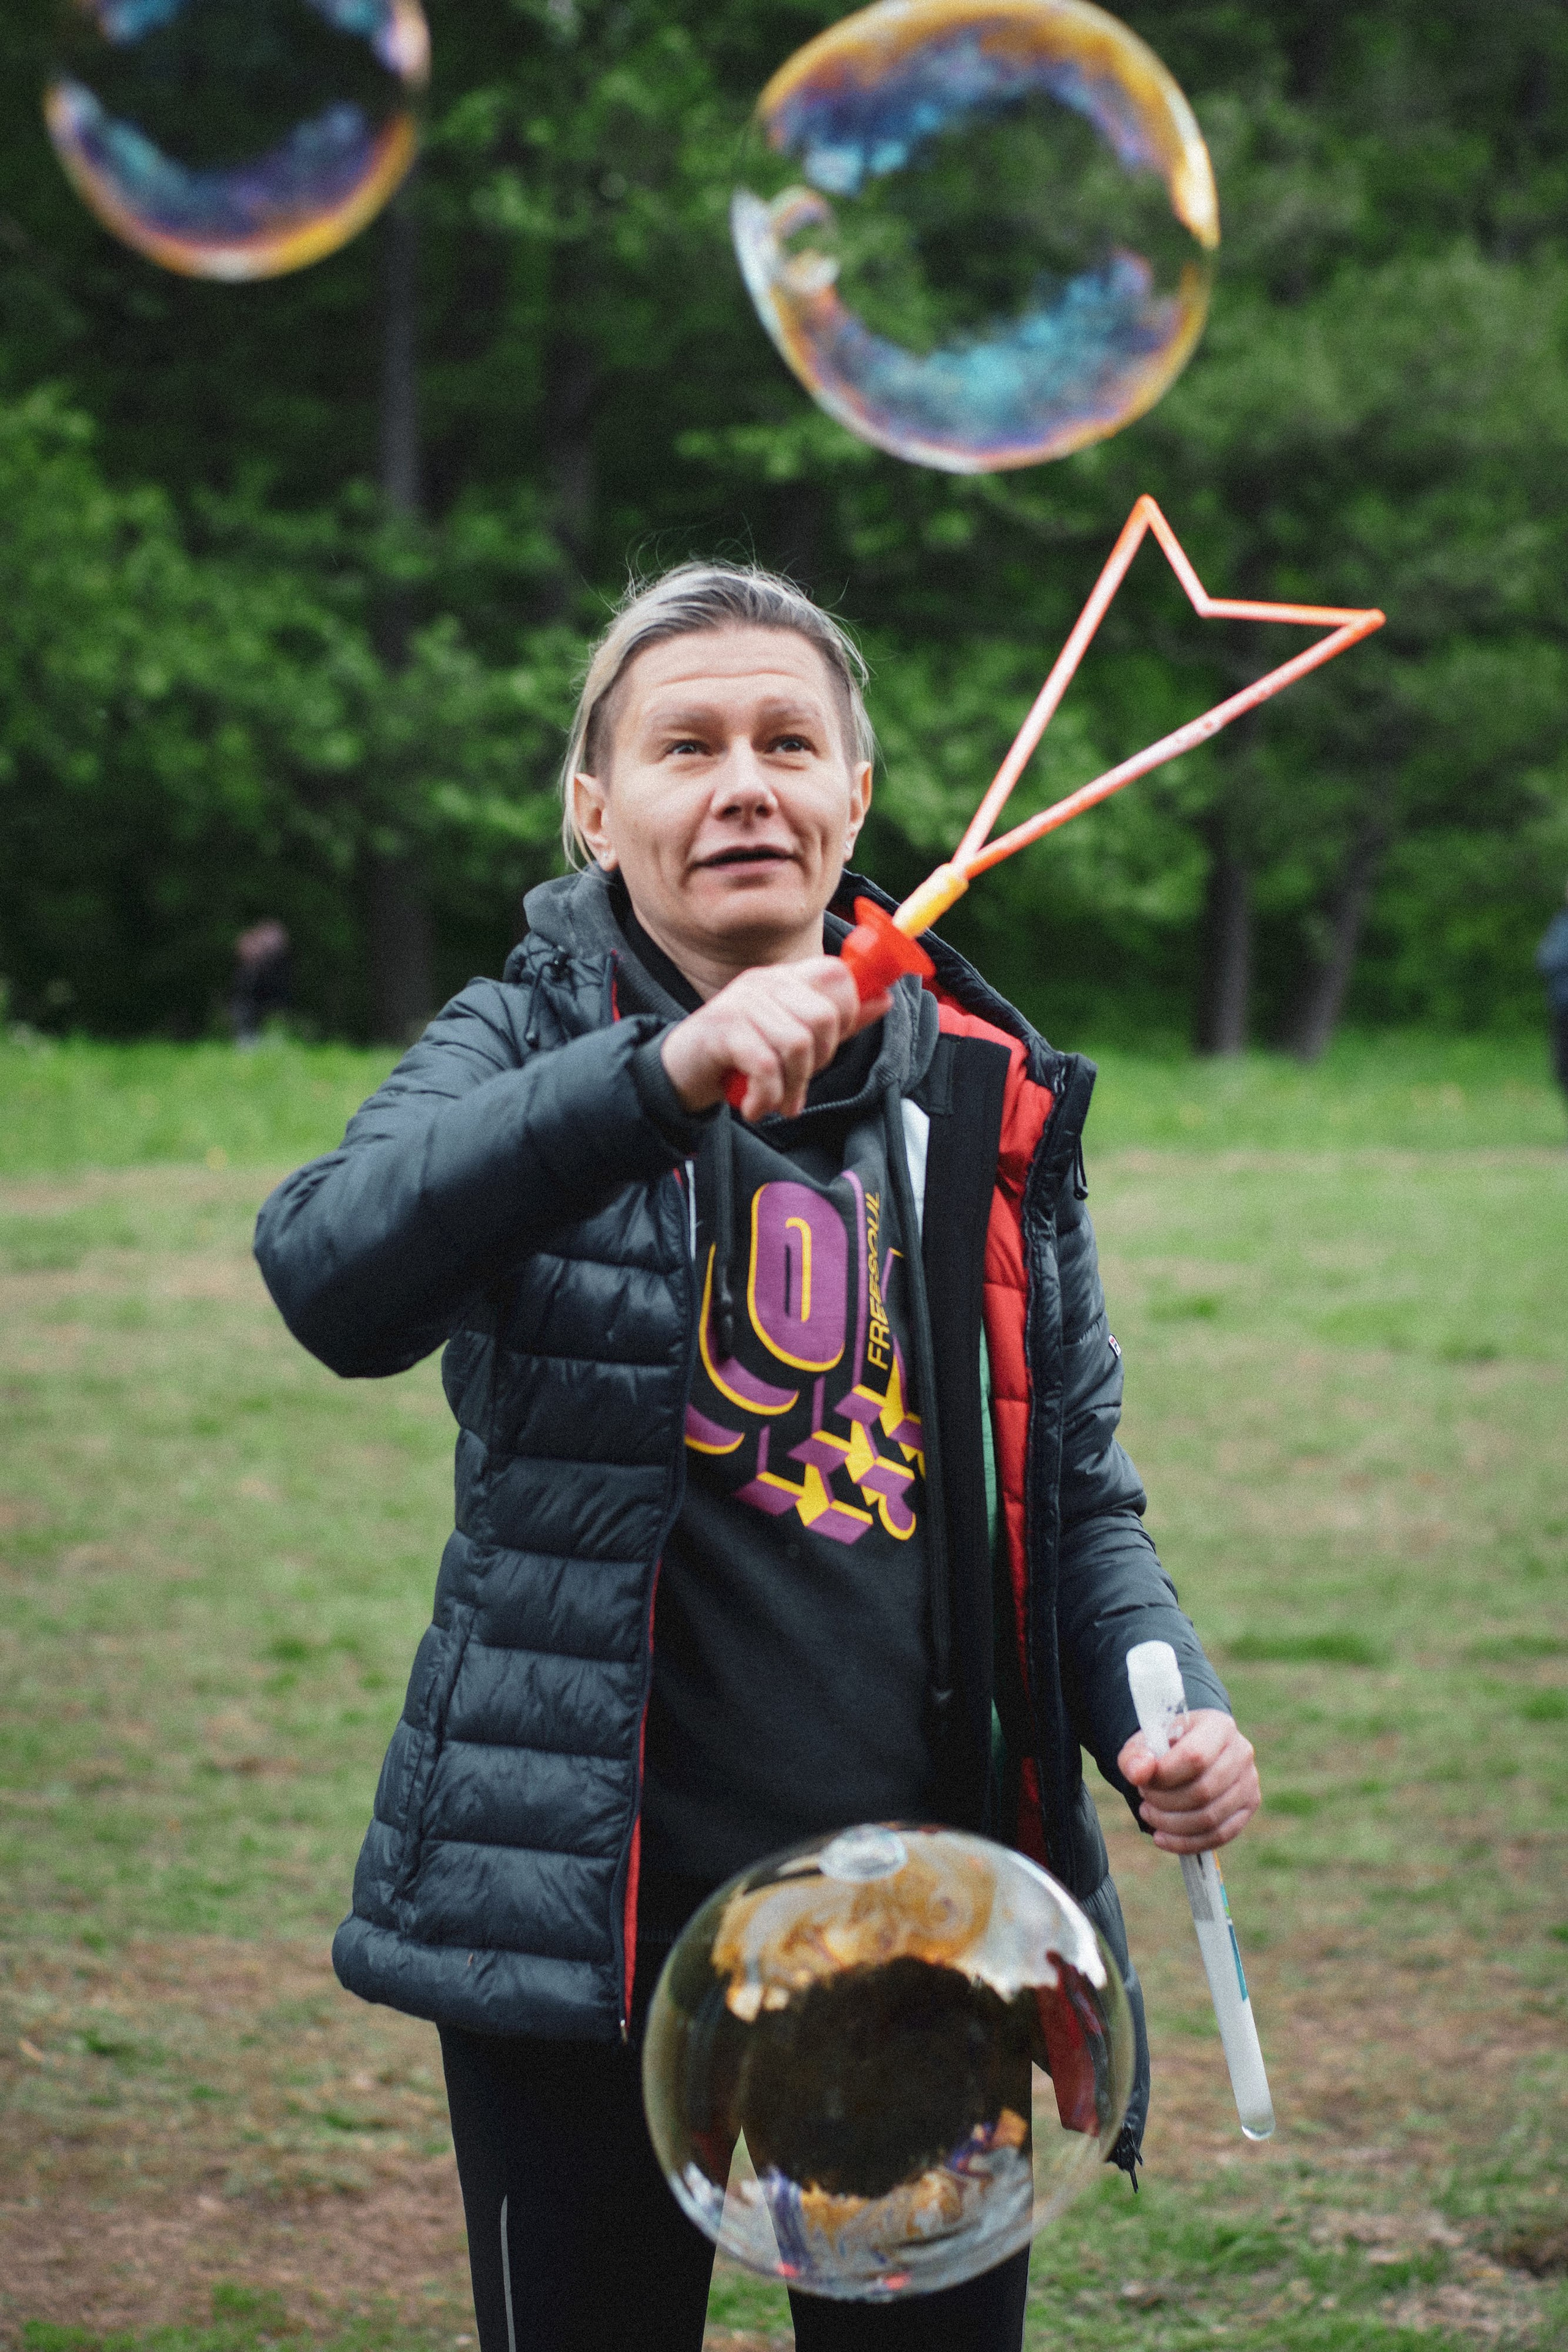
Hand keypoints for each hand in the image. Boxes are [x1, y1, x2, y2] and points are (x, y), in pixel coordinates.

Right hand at [660, 956, 890, 1121]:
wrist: (679, 1074)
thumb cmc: (739, 1056)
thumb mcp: (792, 1037)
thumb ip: (838, 1021)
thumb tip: (884, 999)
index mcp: (783, 979)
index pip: (836, 974)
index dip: (847, 1013)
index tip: (829, 1048)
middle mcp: (763, 983)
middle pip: (824, 1016)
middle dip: (820, 1061)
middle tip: (798, 1081)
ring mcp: (741, 1003)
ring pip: (798, 1044)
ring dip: (792, 1085)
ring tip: (777, 1100)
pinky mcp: (722, 1030)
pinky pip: (766, 1066)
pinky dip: (767, 1096)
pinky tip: (755, 1107)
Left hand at [1117, 1707, 1259, 1853]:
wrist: (1188, 1752)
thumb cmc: (1165, 1748)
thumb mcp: (1143, 1744)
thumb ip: (1135, 1756)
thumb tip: (1138, 1773)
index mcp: (1217, 1725)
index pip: (1195, 1757)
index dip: (1164, 1776)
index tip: (1142, 1781)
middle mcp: (1241, 1752)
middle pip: (1203, 1791)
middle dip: (1164, 1802)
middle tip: (1144, 1797)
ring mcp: (1249, 1781)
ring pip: (1210, 1817)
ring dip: (1171, 1823)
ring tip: (1150, 1813)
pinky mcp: (1248, 1807)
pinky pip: (1219, 1835)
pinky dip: (1186, 1842)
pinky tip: (1162, 1837)